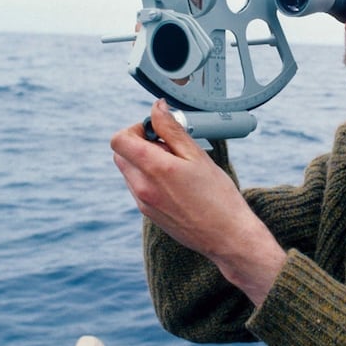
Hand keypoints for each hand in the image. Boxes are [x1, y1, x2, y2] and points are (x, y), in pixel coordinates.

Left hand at [110, 100, 285, 305]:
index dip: (134, 129)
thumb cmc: (218, 196)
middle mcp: (142, 187)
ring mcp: (143, 203)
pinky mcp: (148, 213)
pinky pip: (138, 187)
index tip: (155, 130)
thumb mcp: (196, 155)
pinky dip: (150, 178)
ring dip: (144, 161)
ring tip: (177, 166)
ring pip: (129, 171)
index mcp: (154, 168)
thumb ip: (171, 129)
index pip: (118, 140)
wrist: (227, 236)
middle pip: (121, 154)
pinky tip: (177, 183)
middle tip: (170, 146)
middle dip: (140, 144)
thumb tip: (156, 108)